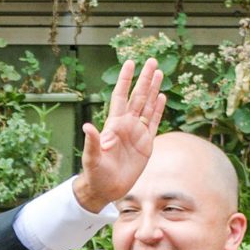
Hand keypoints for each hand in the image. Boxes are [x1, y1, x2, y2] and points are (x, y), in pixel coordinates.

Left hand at [73, 59, 165, 212]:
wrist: (106, 189)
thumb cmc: (95, 173)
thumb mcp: (92, 158)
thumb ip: (93, 142)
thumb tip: (87, 127)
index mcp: (113, 124)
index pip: (121, 96)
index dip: (125, 80)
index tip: (130, 63)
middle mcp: (126, 125)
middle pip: (138, 96)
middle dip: (145, 79)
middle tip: (153, 60)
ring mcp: (137, 133)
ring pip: (147, 105)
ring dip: (153, 89)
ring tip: (159, 73)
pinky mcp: (146, 143)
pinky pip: (153, 122)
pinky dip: (158, 109)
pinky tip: (161, 96)